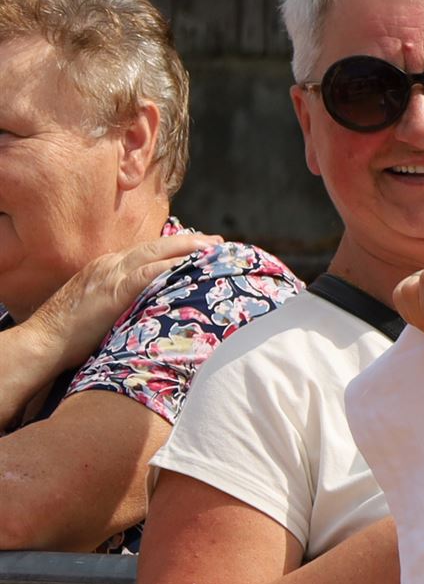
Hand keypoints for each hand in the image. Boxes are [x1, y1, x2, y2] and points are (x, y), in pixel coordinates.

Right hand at [16, 232, 214, 372]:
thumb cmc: (74, 334)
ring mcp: (109, 276)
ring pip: (153, 255)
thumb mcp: (106, 309)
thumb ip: (128, 301)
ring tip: (213, 250)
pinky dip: (168, 269)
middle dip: (189, 242)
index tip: (202, 247)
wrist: (45, 340)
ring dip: (186, 250)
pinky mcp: (111, 292)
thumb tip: (157, 307)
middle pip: (155, 247)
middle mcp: (110, 265)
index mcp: (108, 268)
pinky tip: (189, 268)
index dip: (176, 248)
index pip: (147, 252)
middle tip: (217, 243)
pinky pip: (145, 275)